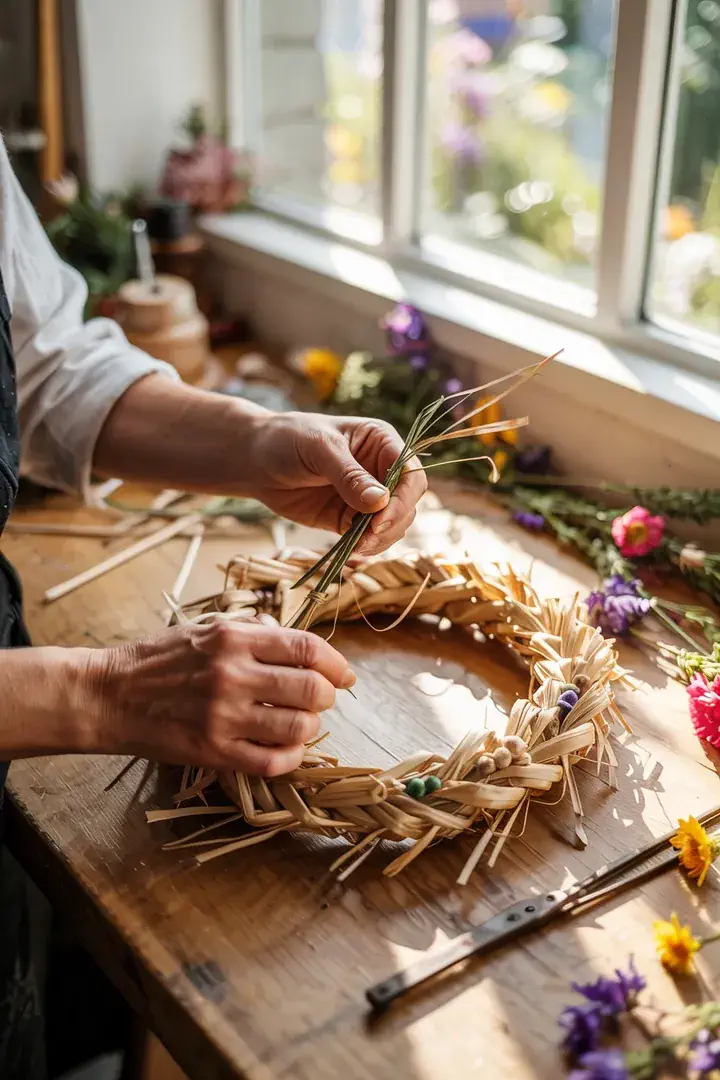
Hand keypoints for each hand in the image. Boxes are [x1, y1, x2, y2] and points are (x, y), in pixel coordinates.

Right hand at [86, 621, 354, 773]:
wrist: (110, 694)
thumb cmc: (160, 659)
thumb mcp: (207, 629)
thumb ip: (253, 633)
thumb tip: (298, 644)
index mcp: (235, 638)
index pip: (308, 648)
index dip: (336, 664)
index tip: (344, 675)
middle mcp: (232, 674)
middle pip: (312, 689)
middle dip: (328, 696)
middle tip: (321, 700)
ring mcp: (223, 716)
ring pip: (298, 727)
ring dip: (310, 726)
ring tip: (300, 723)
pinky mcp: (212, 751)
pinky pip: (272, 761)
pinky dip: (291, 758)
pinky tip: (287, 750)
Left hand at [249, 413, 427, 553]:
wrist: (255, 460)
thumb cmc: (287, 440)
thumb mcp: (319, 449)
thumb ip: (349, 475)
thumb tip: (380, 502)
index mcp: (381, 442)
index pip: (410, 473)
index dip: (403, 498)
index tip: (380, 519)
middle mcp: (381, 469)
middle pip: (408, 502)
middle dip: (393, 522)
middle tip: (367, 537)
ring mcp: (368, 496)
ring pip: (394, 524)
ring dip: (382, 539)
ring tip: (357, 545)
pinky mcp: (350, 518)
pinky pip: (371, 537)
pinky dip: (367, 546)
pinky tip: (352, 548)